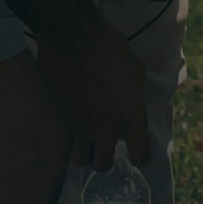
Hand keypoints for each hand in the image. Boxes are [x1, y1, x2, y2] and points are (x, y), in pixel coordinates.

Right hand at [32, 23, 151, 171]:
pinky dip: (69, 140)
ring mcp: (82, 126)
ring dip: (83, 155)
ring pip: (80, 161)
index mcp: (131, 116)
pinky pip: (66, 142)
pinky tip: (73, 126)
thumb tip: (132, 105)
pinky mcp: (62, 118)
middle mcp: (107, 128)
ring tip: (86, 141)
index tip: (136, 155)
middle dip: (104, 158)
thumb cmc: (109, 48)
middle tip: (103, 146)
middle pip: (103, 165)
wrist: (73, 37)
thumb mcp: (136, 71)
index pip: (140, 155)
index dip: (140, 157)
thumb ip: (136, 97)